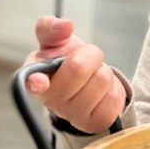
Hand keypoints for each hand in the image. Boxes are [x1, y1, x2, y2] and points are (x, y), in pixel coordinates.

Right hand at [24, 16, 126, 133]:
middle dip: (90, 55)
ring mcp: (74, 116)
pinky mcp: (96, 123)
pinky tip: (102, 92)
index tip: (40, 81)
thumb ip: (52, 29)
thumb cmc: (65, 63)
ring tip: (93, 77)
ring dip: (103, 72)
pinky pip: (116, 97)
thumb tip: (65, 24)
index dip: (37, 81)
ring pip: (102, 79)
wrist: (87, 86)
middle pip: (79, 67)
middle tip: (87, 60)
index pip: (33, 81)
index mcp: (36, 79)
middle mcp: (52, 101)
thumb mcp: (55, 43)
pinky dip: (114, 88)